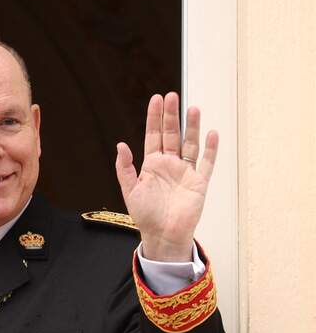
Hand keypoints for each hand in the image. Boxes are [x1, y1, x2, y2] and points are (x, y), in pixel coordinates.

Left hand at [115, 92, 218, 261]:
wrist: (163, 235)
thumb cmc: (146, 215)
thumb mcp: (130, 190)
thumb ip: (125, 168)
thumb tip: (120, 145)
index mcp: (152, 165)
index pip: (154, 136)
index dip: (154, 118)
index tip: (156, 99)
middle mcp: (170, 164)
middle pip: (172, 135)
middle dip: (171, 116)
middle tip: (172, 96)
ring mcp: (186, 171)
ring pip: (190, 144)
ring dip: (192, 127)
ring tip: (192, 108)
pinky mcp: (199, 182)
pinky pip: (207, 162)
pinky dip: (211, 149)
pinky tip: (211, 133)